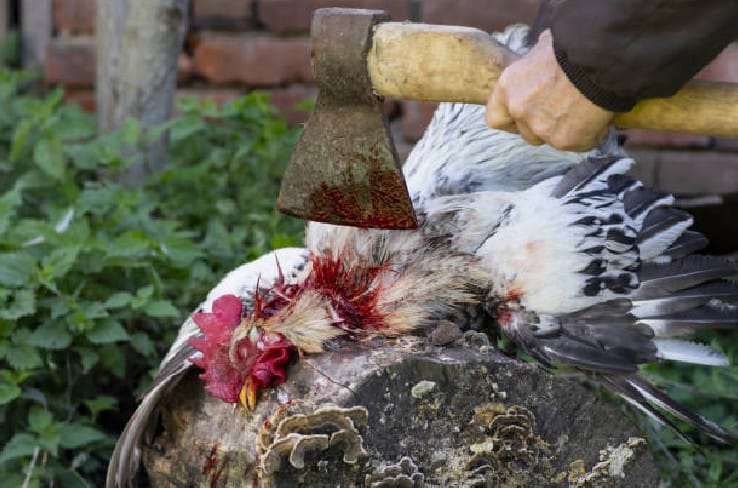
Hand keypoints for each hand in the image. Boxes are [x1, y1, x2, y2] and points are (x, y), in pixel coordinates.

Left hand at [486, 30, 614, 151]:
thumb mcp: (544, 46)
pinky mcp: (565, 141)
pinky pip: (577, 143)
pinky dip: (589, 134)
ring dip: (566, 131)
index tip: (525, 117)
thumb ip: (537, 61)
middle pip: (526, 132)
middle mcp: (520, 111)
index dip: (511, 120)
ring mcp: (541, 129)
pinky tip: (599, 116)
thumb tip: (543, 52)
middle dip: (543, 126)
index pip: (496, 118)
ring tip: (585, 111)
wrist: (601, 58)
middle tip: (564, 111)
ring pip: (551, 140)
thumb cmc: (574, 45)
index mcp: (508, 87)